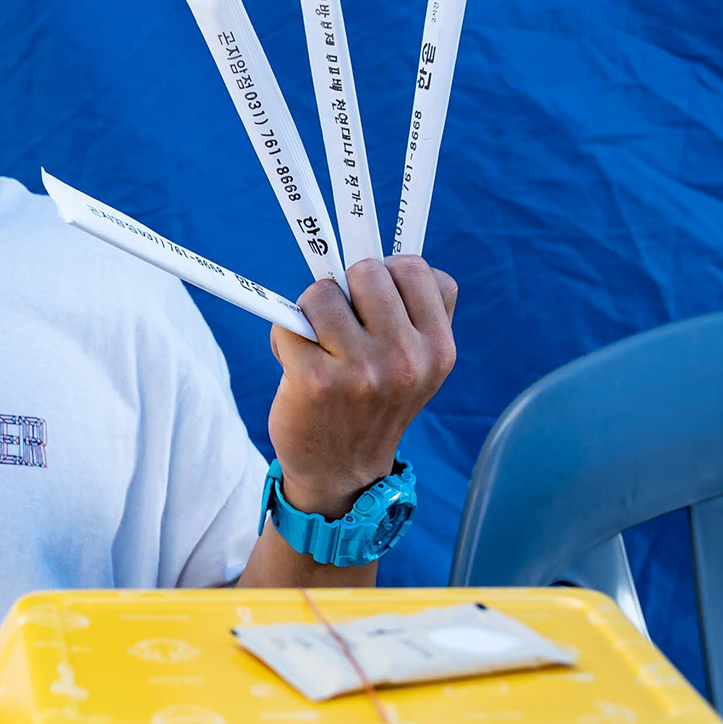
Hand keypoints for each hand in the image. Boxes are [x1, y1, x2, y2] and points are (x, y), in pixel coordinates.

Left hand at [266, 255, 457, 519]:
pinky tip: (296, 364)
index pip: (415, 269)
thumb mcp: (416, 363)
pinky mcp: (316, 382)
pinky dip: (285, 336)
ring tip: (318, 344)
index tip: (373, 299)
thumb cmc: (372, 402)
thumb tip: (381, 248)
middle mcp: (406, 360)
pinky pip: (289, 323)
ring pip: (323, 291)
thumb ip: (414, 309)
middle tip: (342, 323)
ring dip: (311, 310)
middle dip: (347, 286)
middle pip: (368, 269)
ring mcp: (362, 372)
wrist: (343, 475)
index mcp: (438, 349)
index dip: (387, 273)